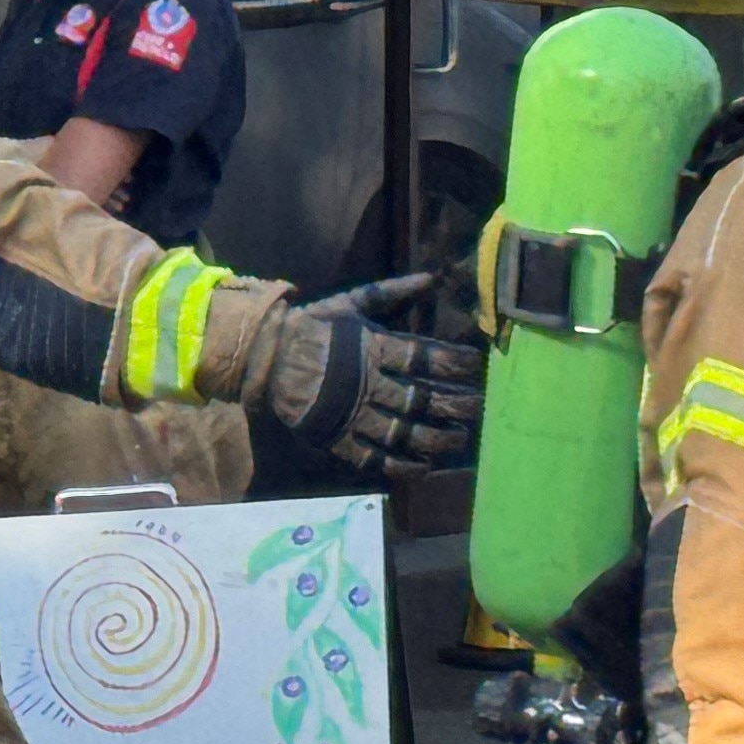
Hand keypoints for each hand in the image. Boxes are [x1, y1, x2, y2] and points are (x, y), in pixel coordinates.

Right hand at [265, 274, 484, 474]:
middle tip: (478, 408)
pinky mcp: (336, 438)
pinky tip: (422, 467)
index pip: (422, 356)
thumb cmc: (313, 326)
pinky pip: (372, 458)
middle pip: (419, 398)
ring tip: (458, 439)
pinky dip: (398, 466)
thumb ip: (391, 292)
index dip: (452, 363)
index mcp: (372, 348)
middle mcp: (366, 384)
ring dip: (434, 438)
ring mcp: (351, 414)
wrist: (265, 356)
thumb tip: (432, 277)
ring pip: (401, 432)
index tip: (475, 368)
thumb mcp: (351, 302)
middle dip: (453, 404)